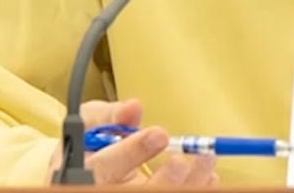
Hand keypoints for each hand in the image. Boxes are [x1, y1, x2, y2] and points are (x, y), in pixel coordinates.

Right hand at [47, 99, 219, 185]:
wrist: (85, 168)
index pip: (107, 166)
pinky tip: (208, 178)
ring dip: (188, 183)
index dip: (134, 150)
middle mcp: (106, 188)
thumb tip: (133, 108)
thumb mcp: (89, 124)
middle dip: (166, 179)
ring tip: (206, 160)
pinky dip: (196, 188)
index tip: (159, 134)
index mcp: (88, 169)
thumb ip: (108, 115)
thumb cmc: (89, 144)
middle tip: (184, 159)